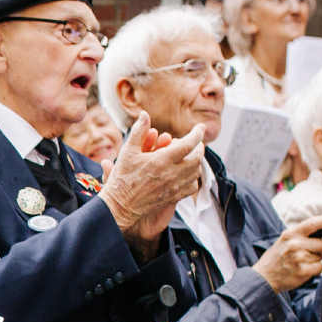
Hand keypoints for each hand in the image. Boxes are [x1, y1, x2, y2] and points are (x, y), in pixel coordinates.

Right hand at [97, 110, 203, 244]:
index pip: (189, 144)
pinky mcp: (174, 197)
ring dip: (196, 161)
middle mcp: (171, 174)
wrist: (120, 206)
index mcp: (161, 160)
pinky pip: (192, 186)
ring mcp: (174, 187)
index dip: (197, 133)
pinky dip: (193, 177)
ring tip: (190, 156)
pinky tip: (186, 173)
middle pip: (197, 157)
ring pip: (196, 171)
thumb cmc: (122, 179)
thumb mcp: (127, 151)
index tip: (200, 127)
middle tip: (196, 142)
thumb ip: (139, 131)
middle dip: (199, 147)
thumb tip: (144, 115)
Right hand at [253, 214, 321, 293]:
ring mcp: (297, 258)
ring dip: (316, 260)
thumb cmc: (277, 258)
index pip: (314, 223)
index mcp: (290, 233)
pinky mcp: (301, 271)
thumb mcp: (286, 241)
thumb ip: (305, 237)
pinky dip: (315, 269)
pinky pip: (320, 267)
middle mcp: (294, 244)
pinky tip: (303, 270)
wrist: (263, 277)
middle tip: (306, 254)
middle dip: (321, 250)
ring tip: (301, 263)